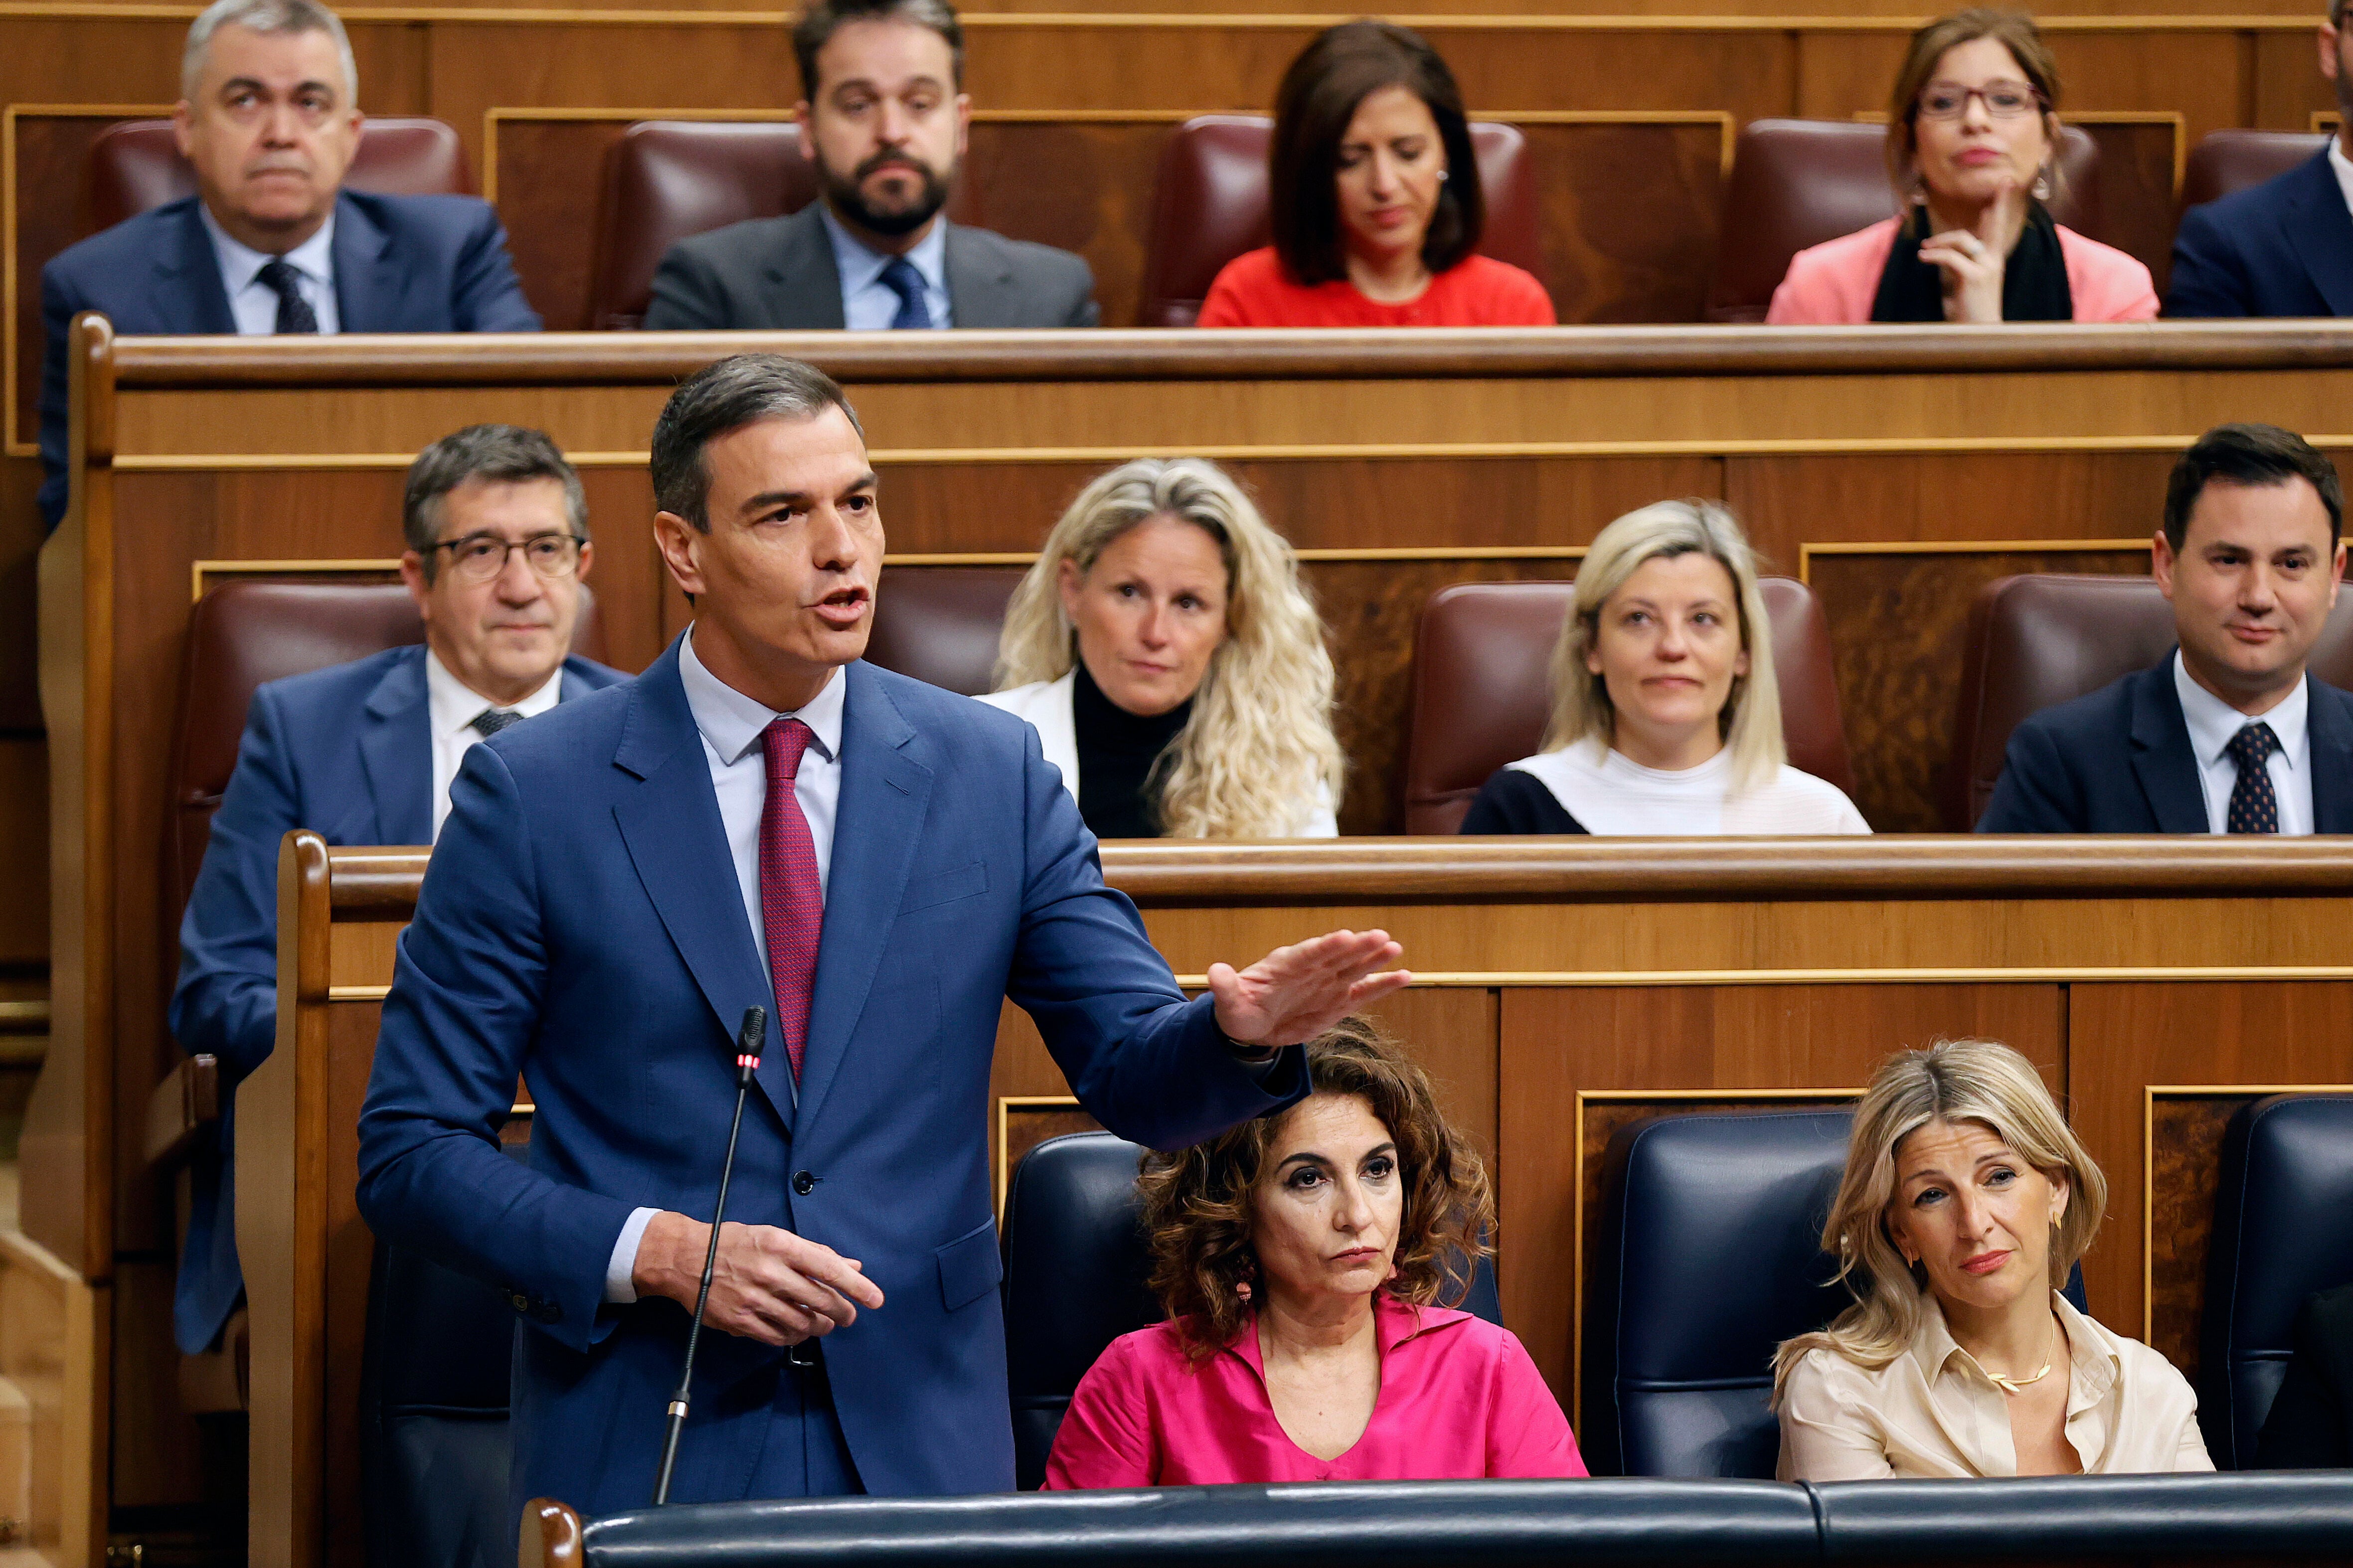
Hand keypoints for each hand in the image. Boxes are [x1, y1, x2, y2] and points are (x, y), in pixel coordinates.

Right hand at [632, 1212, 884, 1346]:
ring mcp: (753, 1299)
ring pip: (802, 1323)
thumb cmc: (735, 1243)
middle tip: (848, 1316)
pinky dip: (794, 1336)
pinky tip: (798, 1330)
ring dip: (820, 1326)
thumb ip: (815, 1253)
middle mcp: (768, 1272)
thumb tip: (853, 1266)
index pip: (829, 1269)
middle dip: (842, 1312)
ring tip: (823, 1323)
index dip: (857, 1286)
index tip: (876, 1299)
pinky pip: (778, 1337)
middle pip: (820, 1300)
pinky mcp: (739, 1321)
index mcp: (780, 1246)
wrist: (685, 1259)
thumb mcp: (776, 1237)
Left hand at [1207, 928, 1410, 1047]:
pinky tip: (1404, 976)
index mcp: (1284, 966)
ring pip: (1354, 969)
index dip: (1325, 946)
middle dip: (1357, 947)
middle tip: (1381, 936)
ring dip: (1374, 960)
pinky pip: (1363, 993)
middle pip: (1336, 956)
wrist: (1253, 1026)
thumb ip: (1225, 988)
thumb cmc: (1239, 1010)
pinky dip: (1382, 985)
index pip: (1307, 954)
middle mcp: (1310, 970)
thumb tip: (1214, 971)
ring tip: (1395, 947)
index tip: (1343, 936)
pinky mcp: (1337, 1002)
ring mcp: (1326, 984)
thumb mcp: (1228, 1003)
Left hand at [1918, 177, 2022, 322]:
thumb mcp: (1967, 282)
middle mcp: (1994, 261)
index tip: (2006, 185)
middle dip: (1999, 202)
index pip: (1997, 229)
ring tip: (1925, 248)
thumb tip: (1950, 249)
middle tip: (2003, 180)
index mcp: (1993, 261)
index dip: (2000, 207)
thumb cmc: (1970, 311)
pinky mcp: (1974, 277)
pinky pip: (1951, 257)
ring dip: (1940, 241)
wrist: (1980, 334)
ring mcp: (1986, 268)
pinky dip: (1934, 255)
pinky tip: (1923, 257)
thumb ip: (1963, 263)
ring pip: (1963, 240)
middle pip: (1995, 225)